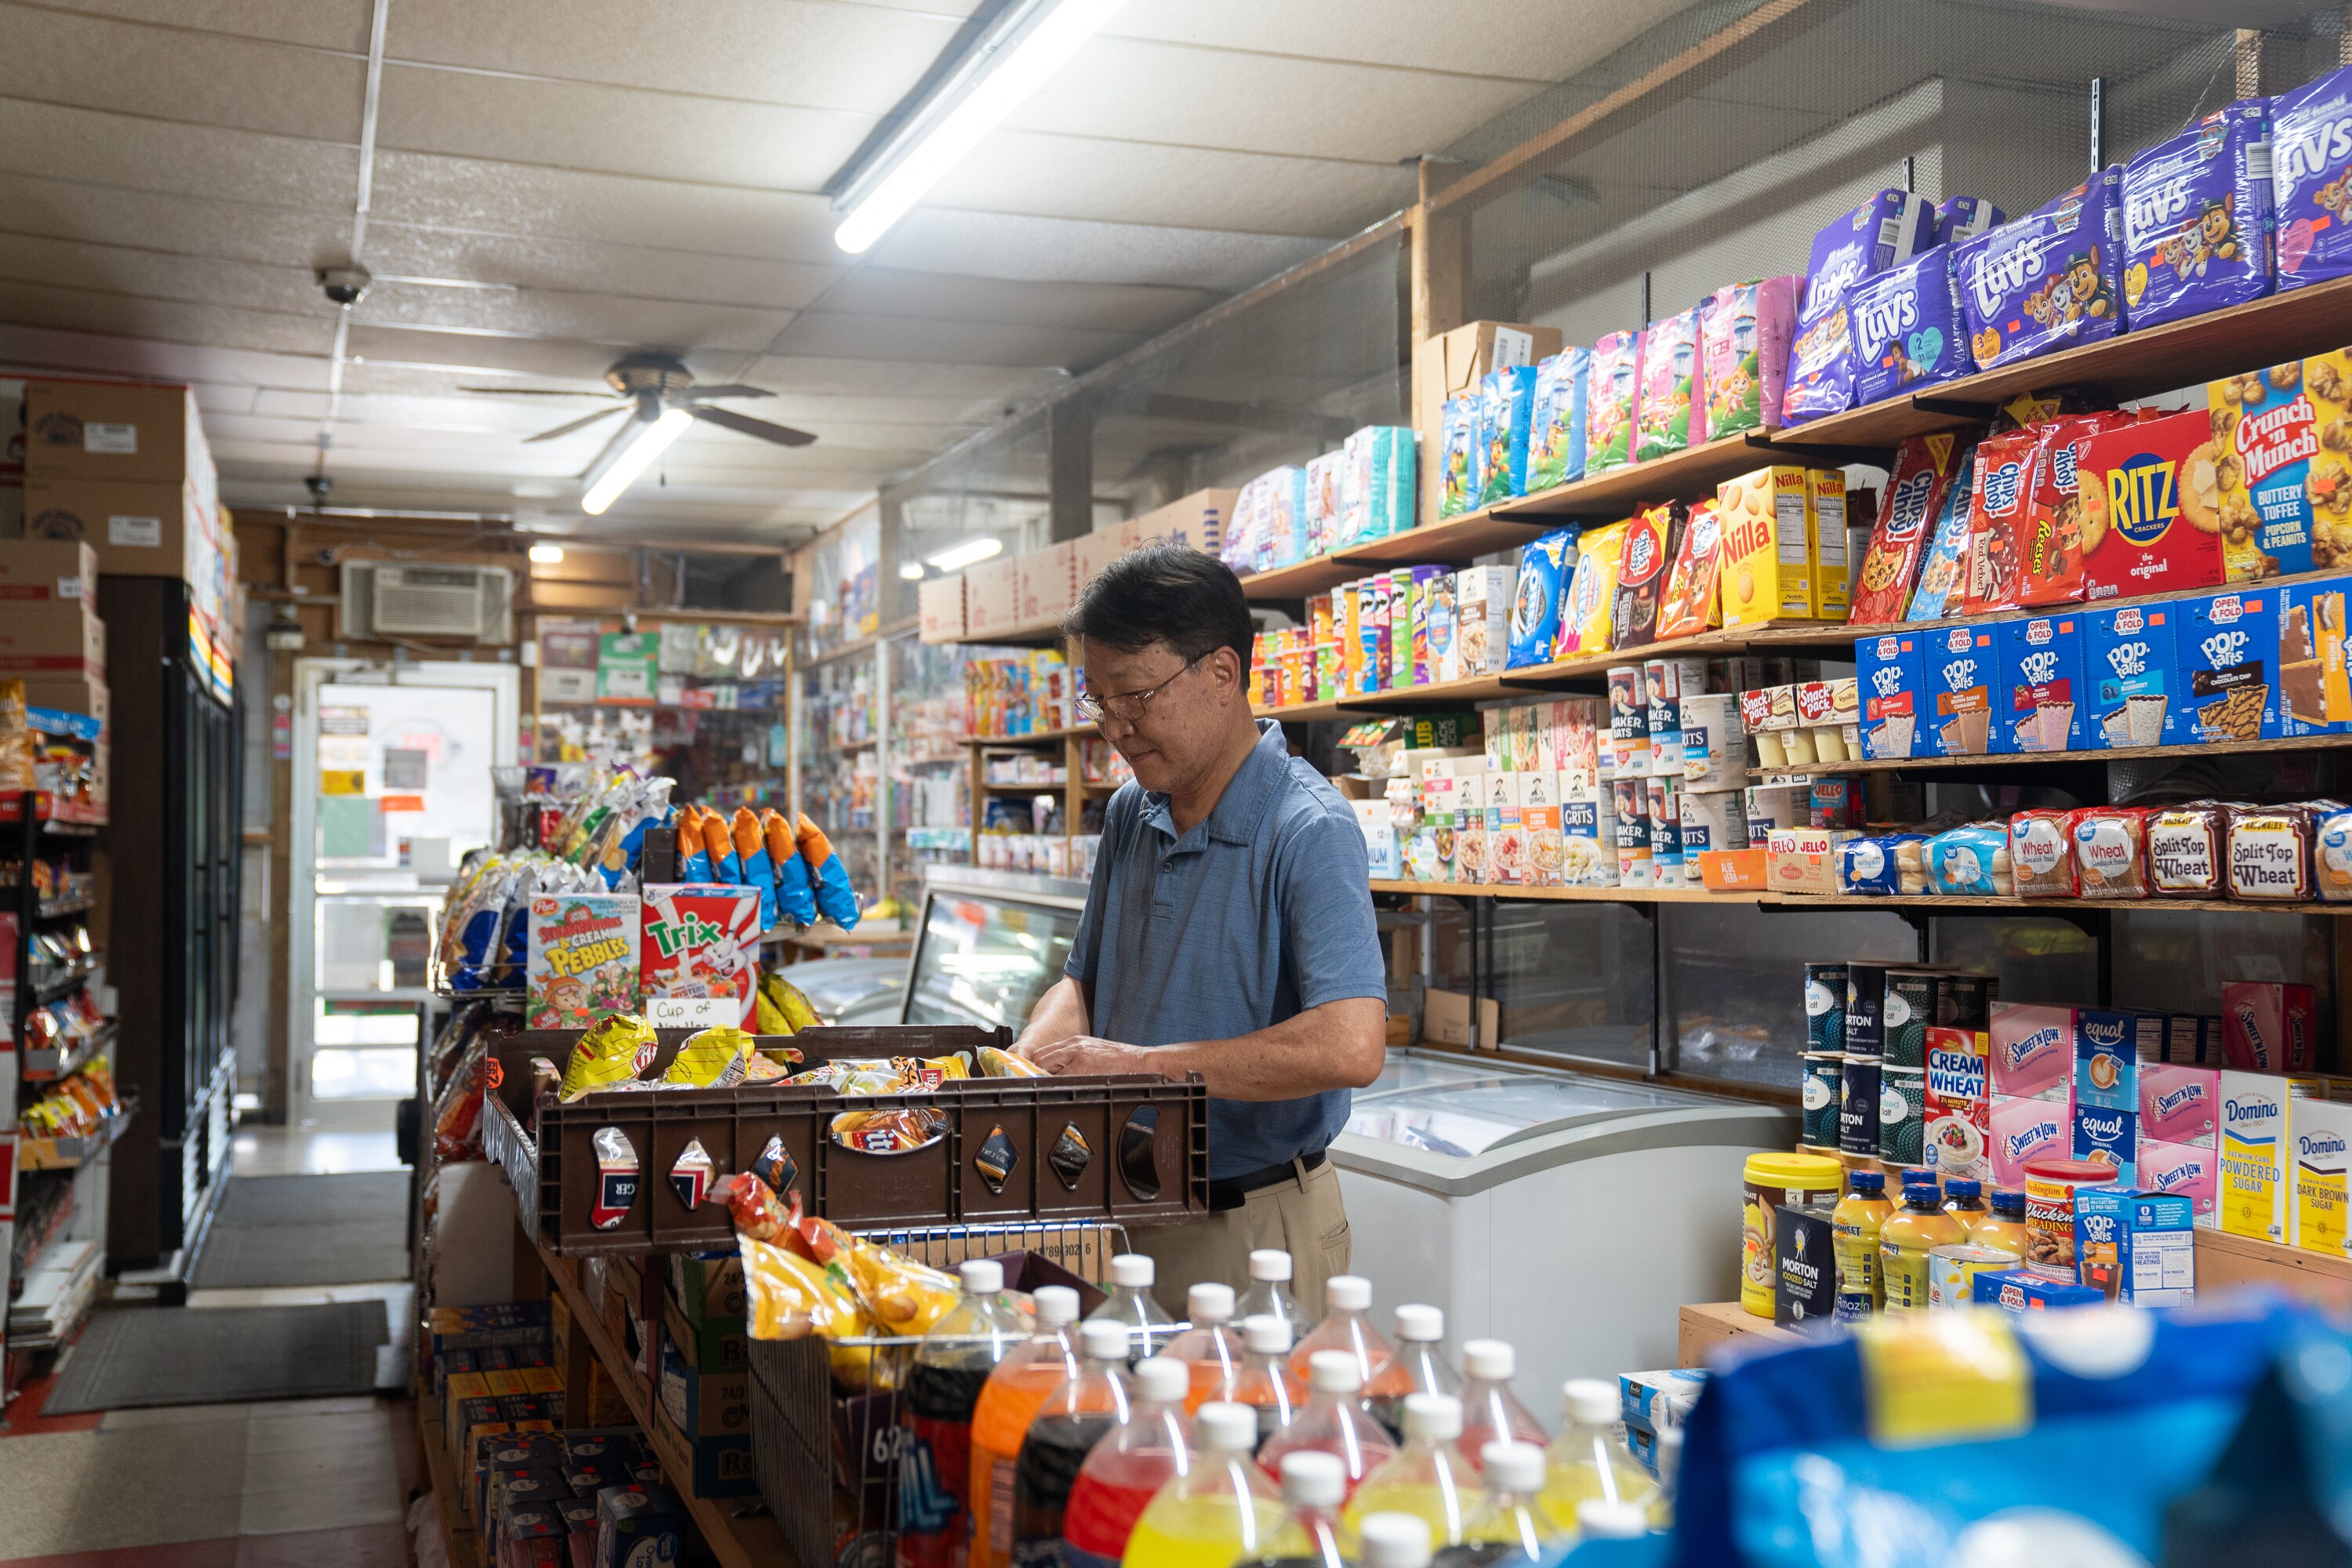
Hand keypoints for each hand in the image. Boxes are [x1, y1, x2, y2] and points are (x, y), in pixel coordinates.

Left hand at [1025, 1034, 1168, 1078]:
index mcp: (1077, 1042)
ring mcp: (1078, 1055)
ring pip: (1046, 1064)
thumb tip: (1060, 1074)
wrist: (1142, 1061)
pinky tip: (1050, 1093)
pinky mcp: (1083, 1067)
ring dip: (1040, 1077)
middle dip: (1033, 1071)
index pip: (1046, 1051)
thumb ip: (1077, 1059)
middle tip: (1030, 1086)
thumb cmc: (1121, 1062)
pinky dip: (1052, 1084)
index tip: (1032, 1075)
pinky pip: (1059, 1077)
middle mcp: (1074, 1045)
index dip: (1036, 1065)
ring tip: (1037, 1091)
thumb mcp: (1095, 1053)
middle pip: (1041, 1056)